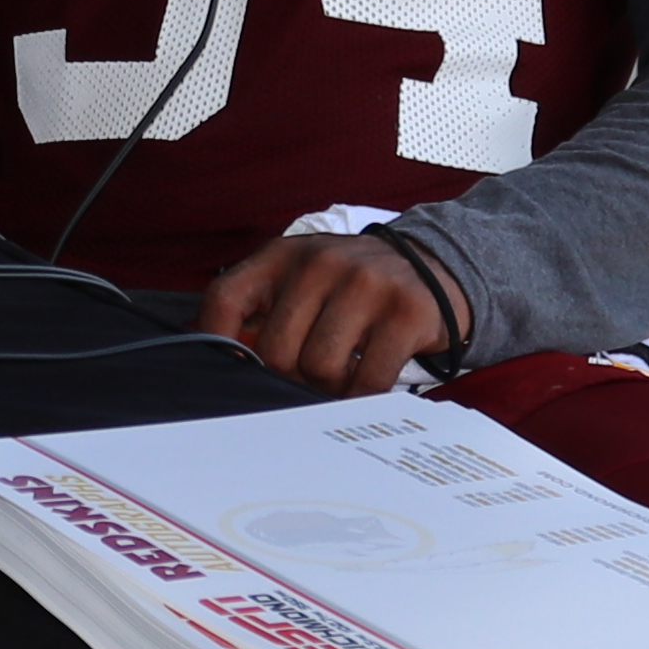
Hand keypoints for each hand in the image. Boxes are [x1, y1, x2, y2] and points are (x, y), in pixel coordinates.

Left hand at [190, 230, 463, 394]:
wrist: (434, 266)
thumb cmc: (351, 285)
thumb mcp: (301, 279)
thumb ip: (260, 308)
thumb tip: (213, 355)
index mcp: (283, 255)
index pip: (226, 298)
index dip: (214, 341)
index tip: (227, 370)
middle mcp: (321, 262)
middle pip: (277, 351)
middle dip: (291, 375)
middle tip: (311, 371)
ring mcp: (366, 284)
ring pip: (321, 368)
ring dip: (331, 385)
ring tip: (344, 369)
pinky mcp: (406, 311)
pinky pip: (368, 379)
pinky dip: (364, 393)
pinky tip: (369, 378)